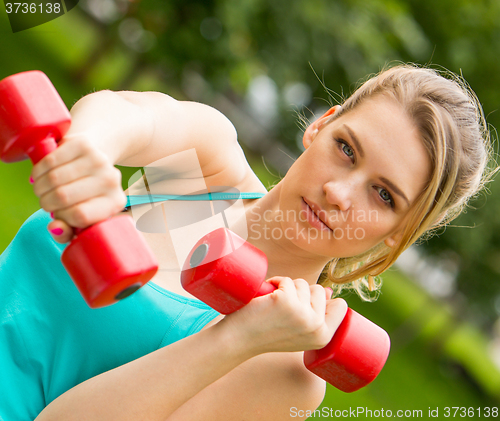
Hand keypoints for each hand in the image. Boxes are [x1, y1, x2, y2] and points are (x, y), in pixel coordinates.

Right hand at [31, 133, 125, 242]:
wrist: (98, 152)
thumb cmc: (86, 192)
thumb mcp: (82, 216)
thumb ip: (68, 231)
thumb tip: (55, 229)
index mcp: (115, 202)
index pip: (80, 216)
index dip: (61, 218)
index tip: (59, 215)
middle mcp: (111, 180)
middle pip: (63, 197)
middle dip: (46, 202)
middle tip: (46, 200)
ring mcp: (98, 160)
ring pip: (53, 179)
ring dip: (39, 187)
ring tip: (42, 188)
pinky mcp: (83, 144)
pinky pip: (49, 160)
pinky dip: (38, 171)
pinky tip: (41, 174)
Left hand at [221, 277, 347, 355]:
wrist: (238, 340)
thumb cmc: (267, 333)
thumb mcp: (298, 330)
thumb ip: (315, 315)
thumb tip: (328, 291)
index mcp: (324, 338)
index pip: (341, 306)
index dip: (324, 300)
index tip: (303, 306)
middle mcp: (317, 327)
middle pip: (319, 290)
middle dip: (300, 292)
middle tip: (282, 309)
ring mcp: (303, 314)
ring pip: (302, 283)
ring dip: (286, 288)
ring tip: (272, 304)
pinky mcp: (286, 301)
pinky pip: (286, 280)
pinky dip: (274, 282)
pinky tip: (265, 298)